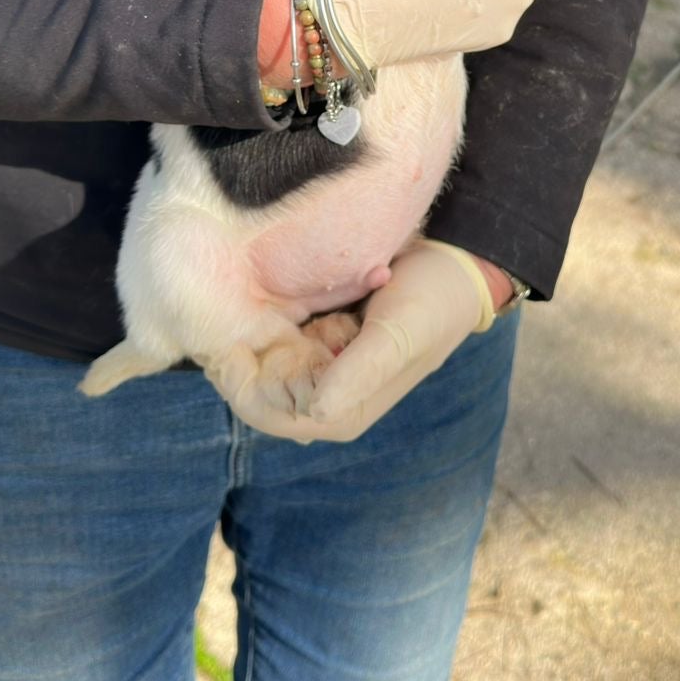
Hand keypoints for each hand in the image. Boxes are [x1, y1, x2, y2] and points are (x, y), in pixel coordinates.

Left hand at [201, 241, 505, 443]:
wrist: (454, 265)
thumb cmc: (430, 303)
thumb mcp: (396, 335)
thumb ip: (360, 371)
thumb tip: (316, 410)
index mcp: (343, 412)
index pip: (269, 415)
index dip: (240, 386)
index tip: (226, 345)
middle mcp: (327, 399)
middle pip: (259, 395)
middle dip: (239, 362)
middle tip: (225, 319)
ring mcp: (322, 371)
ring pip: (264, 368)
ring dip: (251, 341)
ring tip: (242, 304)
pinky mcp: (321, 343)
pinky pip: (278, 341)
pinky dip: (268, 324)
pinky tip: (269, 298)